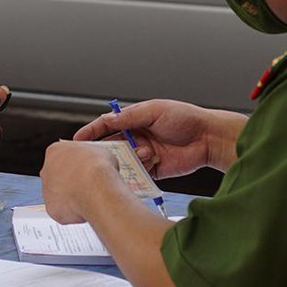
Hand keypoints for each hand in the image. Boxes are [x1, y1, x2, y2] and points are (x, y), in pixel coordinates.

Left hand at [39, 140, 122, 223]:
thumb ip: (91, 156)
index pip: (63, 157)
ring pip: (58, 194)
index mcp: (55, 151)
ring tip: (88, 197)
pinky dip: (72, 211)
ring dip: (71, 196)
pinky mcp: (51, 207)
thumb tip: (98, 161)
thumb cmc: (97, 168)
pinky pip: (62, 209)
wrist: (95, 189)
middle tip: (86, 184)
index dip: (77, 164)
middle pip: (57, 176)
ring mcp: (46, 190)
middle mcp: (46, 170)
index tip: (86, 169)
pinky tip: (83, 207)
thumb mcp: (101, 152)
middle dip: (70, 181)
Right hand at [74, 100, 246, 177]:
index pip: (107, 126)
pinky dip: (138, 174)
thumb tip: (108, 119)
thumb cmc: (186, 118)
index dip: (91, 133)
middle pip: (112, 147)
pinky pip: (138, 176)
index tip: (77, 140)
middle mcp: (137, 138)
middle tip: (99, 157)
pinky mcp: (154, 171)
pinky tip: (147, 167)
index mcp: (135, 121)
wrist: (209, 138)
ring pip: (124, 163)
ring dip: (129, 161)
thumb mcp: (154, 110)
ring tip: (145, 154)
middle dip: (106, 152)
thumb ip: (130, 117)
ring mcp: (145, 156)